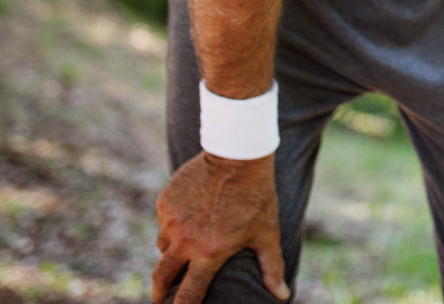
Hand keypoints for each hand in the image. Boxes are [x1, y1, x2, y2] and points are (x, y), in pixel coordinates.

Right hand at [153, 152, 288, 303]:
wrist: (237, 154)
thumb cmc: (257, 195)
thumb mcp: (267, 232)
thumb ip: (272, 268)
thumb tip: (282, 296)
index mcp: (209, 252)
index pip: (188, 295)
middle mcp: (185, 240)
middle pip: (162, 277)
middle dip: (160, 292)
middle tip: (162, 298)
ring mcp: (171, 221)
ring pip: (163, 247)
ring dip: (171, 253)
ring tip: (185, 250)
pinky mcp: (164, 202)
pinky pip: (164, 222)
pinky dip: (173, 225)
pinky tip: (190, 216)